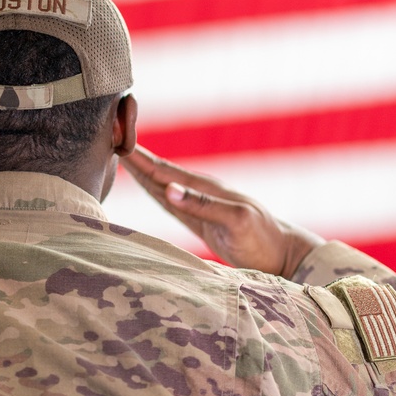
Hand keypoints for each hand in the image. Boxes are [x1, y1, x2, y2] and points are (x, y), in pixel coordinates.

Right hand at [120, 147, 324, 277]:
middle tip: (112, 140)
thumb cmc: (262, 239)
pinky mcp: (201, 220)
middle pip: (160, 171)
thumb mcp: (235, 221)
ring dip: (143, 172)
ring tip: (123, 159)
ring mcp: (200, 204)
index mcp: (206, 187)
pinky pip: (171, 201)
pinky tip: (149, 185)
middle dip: (137, 158)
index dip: (141, 159)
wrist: (283, 255)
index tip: (119, 144)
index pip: (165, 170)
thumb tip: (168, 188)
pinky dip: (155, 191)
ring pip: (163, 184)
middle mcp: (200, 191)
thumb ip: (202, 205)